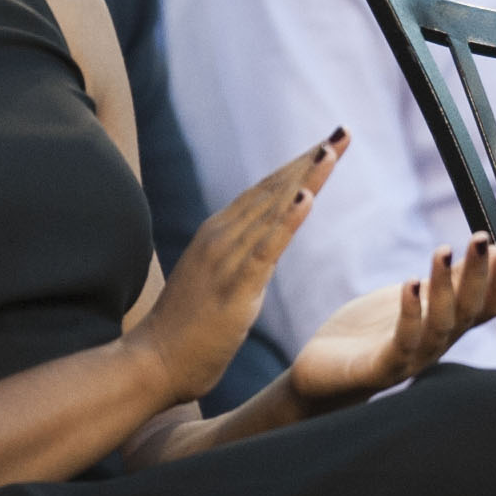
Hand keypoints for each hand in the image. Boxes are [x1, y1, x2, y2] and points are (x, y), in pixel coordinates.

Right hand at [121, 132, 341, 406]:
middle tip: (342, 132)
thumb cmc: (185, 331)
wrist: (154, 362)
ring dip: (305, 178)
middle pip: (273, 190)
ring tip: (332, 148)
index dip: (297, 165)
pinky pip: (266, 248)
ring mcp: (225, 259)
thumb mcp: (216, 281)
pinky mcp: (234, 287)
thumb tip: (260, 247)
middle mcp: (221, 236)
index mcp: (218, 234)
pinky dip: (287, 220)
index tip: (327, 143)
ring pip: (272, 210)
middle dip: (309, 160)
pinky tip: (308, 196)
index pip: (264, 191)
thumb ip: (237, 259)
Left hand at [286, 236, 495, 411]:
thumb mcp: (415, 297)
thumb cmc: (370, 332)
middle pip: (469, 312)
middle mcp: (438, 345)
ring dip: (445, 288)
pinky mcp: (382, 368)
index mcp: (448, 328)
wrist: (323, 371)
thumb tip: (488, 249)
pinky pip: (403, 342)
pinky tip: (409, 283)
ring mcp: (413, 359)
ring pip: (440, 325)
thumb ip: (449, 280)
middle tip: (480, 239)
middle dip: (478, 276)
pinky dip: (410, 312)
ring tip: (443, 250)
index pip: (487, 309)